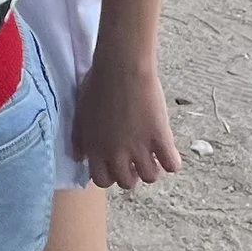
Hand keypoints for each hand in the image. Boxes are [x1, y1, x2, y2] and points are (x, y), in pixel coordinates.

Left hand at [71, 54, 181, 191]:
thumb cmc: (98, 84)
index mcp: (95, 148)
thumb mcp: (80, 113)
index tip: (116, 164)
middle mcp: (116, 153)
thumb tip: (79, 157)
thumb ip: (79, 138)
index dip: (110, 174)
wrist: (121, 68)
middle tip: (136, 158)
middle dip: (132, 173)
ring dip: (153, 168)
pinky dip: (172, 161)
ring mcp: (139, 148)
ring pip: (150, 177)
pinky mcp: (160, 138)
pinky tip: (168, 149)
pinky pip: (172, 165)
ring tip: (153, 153)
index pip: (101, 180)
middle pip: (126, 183)